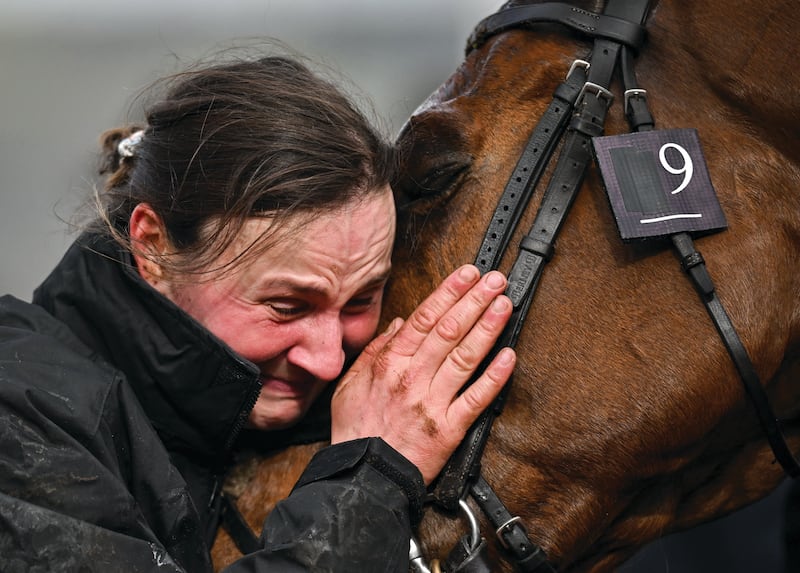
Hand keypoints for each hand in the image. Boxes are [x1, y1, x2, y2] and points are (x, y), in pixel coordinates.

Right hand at [330, 264, 514, 483]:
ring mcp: (432, 402)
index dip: (449, 293)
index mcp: (389, 364)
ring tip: (504, 306)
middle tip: (494, 281)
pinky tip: (509, 357)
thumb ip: (375, 351)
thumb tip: (399, 325)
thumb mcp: (351, 384)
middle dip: (474, 301)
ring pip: (464, 357)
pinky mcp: (449, 428)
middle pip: (449, 331)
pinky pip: (476, 398)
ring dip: (487, 328)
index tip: (466, 275)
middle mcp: (412, 378)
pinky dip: (494, 377)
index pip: (425, 319)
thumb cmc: (357, 431)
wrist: (365, 476)